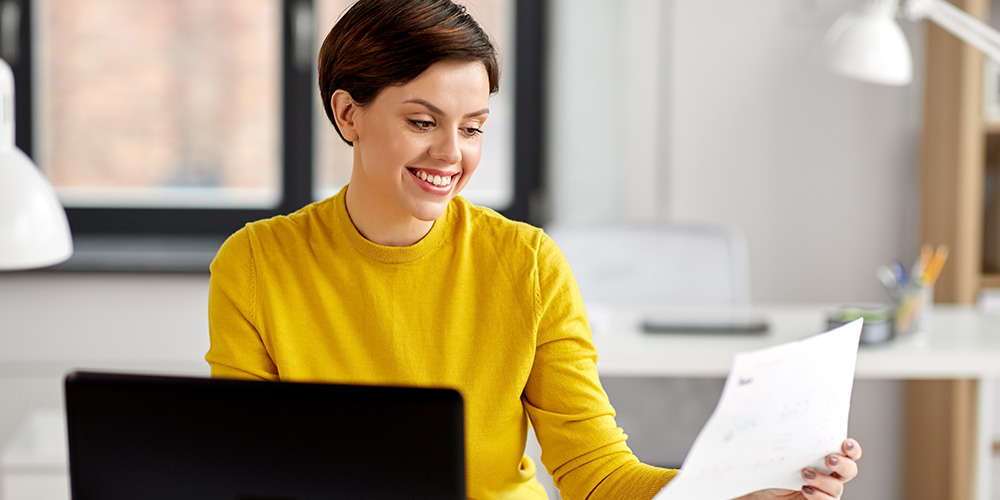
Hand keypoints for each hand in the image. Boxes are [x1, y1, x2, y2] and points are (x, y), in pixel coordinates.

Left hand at [735, 438, 861, 499]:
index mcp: (822, 455)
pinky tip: (806, 490)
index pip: (848, 452)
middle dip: (843, 464)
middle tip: (829, 459)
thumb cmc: (766, 466)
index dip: (852, 448)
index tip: (845, 444)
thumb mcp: (773, 448)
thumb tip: (775, 410)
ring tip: (805, 474)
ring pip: (837, 488)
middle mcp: (828, 473)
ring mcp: (823, 490)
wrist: (757, 491)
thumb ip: (782, 435)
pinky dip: (820, 497)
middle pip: (849, 470)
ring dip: (824, 481)